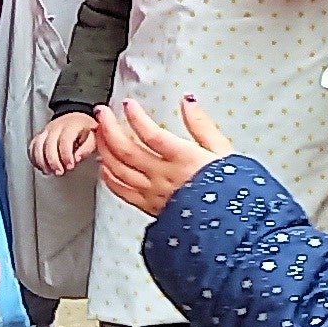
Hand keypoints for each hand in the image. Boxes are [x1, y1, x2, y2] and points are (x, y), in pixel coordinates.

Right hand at [33, 112, 102, 176]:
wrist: (77, 118)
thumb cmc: (86, 130)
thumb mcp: (94, 137)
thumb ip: (87, 148)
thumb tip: (77, 158)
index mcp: (71, 126)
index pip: (65, 140)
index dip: (66, 155)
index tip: (70, 166)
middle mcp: (56, 127)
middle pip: (49, 144)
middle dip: (53, 161)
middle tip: (59, 171)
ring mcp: (46, 131)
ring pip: (37, 145)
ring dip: (41, 161)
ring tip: (49, 171)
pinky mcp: (40, 136)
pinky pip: (32, 146)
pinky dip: (34, 158)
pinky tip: (41, 166)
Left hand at [90, 95, 229, 218]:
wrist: (228, 224)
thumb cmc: (228, 187)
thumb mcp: (222, 150)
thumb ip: (201, 125)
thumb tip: (188, 102)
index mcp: (182, 158)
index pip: (150, 133)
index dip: (136, 117)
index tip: (128, 104)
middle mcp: (163, 175)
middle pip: (127, 150)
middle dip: (109, 128)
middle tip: (102, 113)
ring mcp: (153, 192)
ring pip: (119, 169)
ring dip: (105, 149)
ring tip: (99, 134)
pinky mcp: (149, 206)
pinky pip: (122, 191)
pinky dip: (109, 178)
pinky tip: (104, 167)